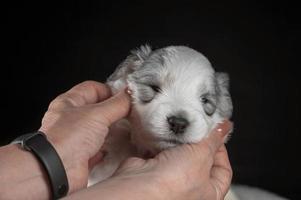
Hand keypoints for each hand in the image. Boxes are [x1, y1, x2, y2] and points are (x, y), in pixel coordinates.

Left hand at [39, 81, 130, 192]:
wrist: (57, 171)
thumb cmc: (66, 139)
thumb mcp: (97, 114)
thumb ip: (117, 104)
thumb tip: (129, 96)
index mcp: (68, 103)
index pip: (92, 88)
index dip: (109, 90)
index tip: (124, 96)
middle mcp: (70, 119)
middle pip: (96, 109)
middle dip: (112, 110)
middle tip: (127, 112)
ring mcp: (75, 138)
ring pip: (97, 129)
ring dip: (111, 129)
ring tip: (125, 128)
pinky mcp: (80, 156)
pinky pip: (97, 149)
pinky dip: (106, 148)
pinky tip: (114, 147)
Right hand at [106, 121, 232, 199]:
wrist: (140, 184)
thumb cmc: (173, 184)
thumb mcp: (202, 156)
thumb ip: (214, 140)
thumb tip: (224, 128)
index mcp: (209, 193)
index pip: (223, 170)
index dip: (221, 150)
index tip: (216, 133)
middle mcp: (190, 187)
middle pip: (201, 159)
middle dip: (198, 142)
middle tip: (198, 127)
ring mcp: (171, 177)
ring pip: (181, 152)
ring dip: (180, 140)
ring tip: (181, 129)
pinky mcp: (154, 167)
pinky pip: (163, 150)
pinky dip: (164, 141)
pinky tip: (165, 134)